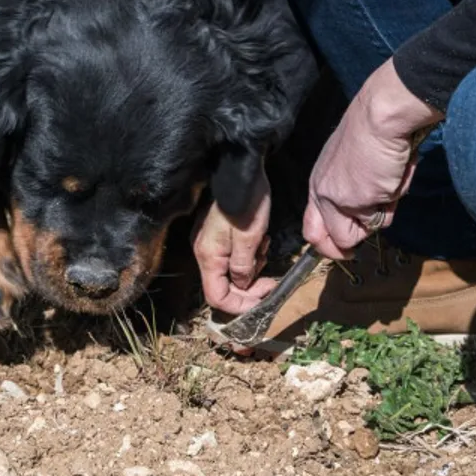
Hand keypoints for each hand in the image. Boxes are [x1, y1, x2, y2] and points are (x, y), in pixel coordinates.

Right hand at [194, 168, 276, 313]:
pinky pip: (233, 256)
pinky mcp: (219, 234)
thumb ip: (243, 267)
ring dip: (252, 268)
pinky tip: (261, 240)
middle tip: (271, 279)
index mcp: (208, 256)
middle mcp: (205, 252)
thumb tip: (243, 286)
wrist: (242, 170)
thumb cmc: (247, 202)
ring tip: (264, 249)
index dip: (240, 305)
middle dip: (250, 287)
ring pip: (231, 272)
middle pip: (224, 286)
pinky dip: (249, 255)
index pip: (216, 297)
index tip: (264, 298)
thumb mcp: (250, 237)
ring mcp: (210, 243)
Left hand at [304, 59, 439, 259]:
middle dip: (342, 248)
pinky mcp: (354, 202)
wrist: (381, 117)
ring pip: (359, 233)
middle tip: (358, 242)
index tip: (344, 247)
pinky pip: (378, 221)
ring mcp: (335, 199)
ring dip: (381, 214)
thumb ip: (352, 190)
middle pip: (321, 239)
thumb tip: (367, 214)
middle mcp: (321, 192)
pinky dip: (391, 205)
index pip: (310, 226)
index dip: (327, 242)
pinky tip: (391, 178)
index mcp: (319, 181)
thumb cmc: (375, 133)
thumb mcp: (355, 165)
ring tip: (388, 182)